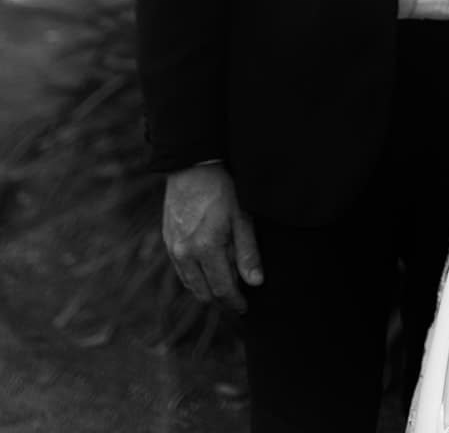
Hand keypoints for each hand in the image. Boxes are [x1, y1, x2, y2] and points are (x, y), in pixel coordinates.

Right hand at [162, 163, 262, 314]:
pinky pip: (181, 270)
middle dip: (221, 299)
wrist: (192, 166)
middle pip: (203, 292)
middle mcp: (185, 253)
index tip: (245, 307)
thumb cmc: (222, 188)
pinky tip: (207, 268)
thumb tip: (255, 282)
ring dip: (206, 289)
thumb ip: (248, 251)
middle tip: (237, 297)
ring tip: (224, 284)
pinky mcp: (167, 240)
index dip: (235, 302)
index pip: (222, 289)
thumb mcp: (242, 216)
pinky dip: (194, 276)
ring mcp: (173, 248)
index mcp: (206, 248)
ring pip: (190, 284)